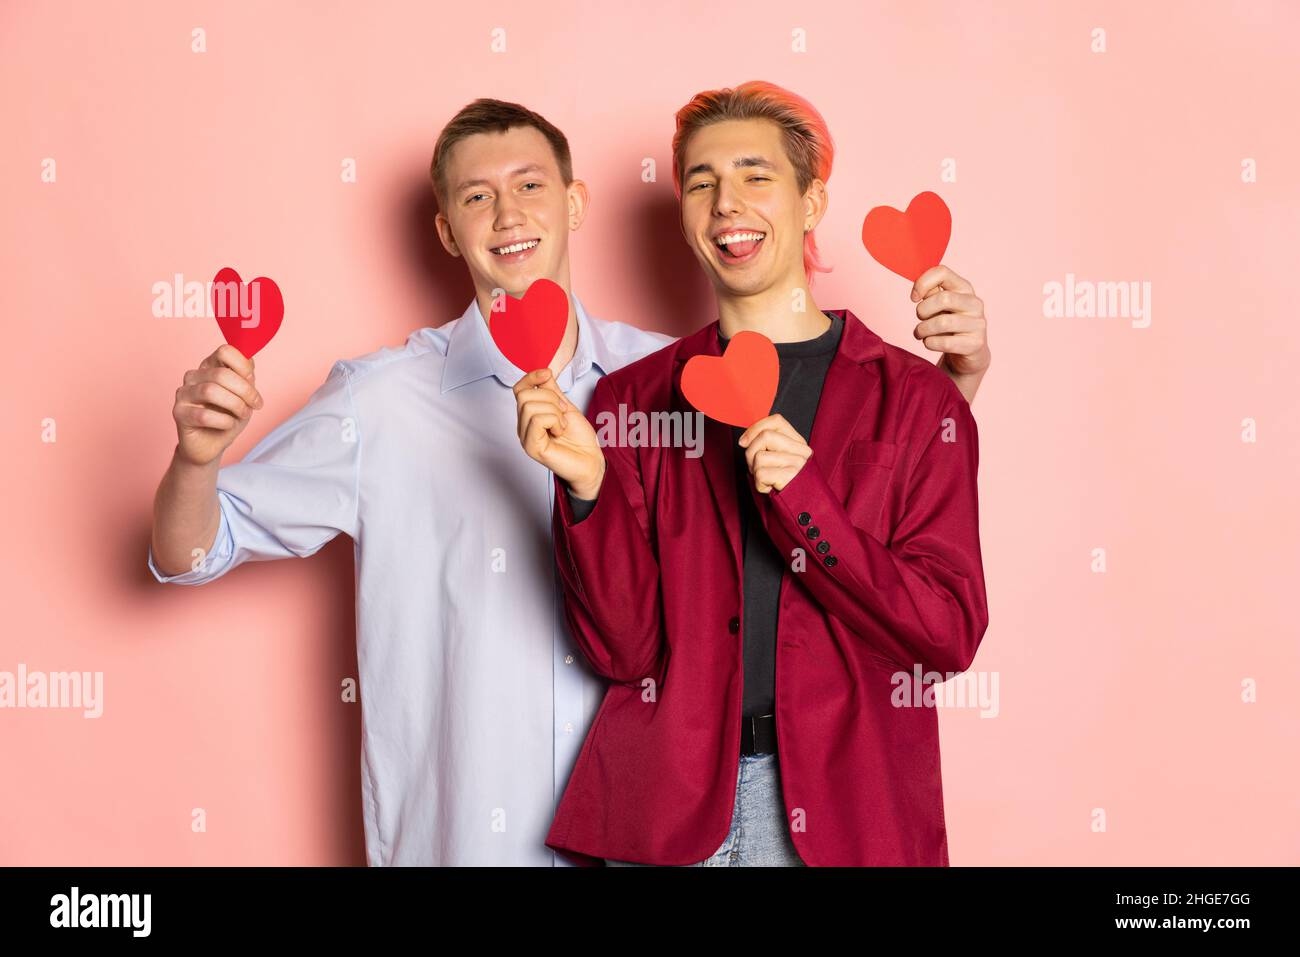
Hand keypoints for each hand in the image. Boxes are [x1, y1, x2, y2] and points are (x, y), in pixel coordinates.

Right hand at [172, 344, 263, 467]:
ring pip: (211, 391)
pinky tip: (228, 424)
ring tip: (243, 414)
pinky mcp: (178, 413)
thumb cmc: (228, 417)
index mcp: (209, 366)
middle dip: (245, 391)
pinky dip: (224, 421)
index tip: (252, 381)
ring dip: (235, 405)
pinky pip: (204, 415)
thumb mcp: (243, 395)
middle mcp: (193, 376)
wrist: (212, 444)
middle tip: (255, 404)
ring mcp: (183, 393)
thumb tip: (249, 362)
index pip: (225, 351)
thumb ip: (246, 377)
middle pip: (221, 374)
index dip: (243, 365)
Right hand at [513, 369, 605, 498]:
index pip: (519, 389)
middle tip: (563, 413)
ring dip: (554, 412)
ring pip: (530, 406)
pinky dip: (554, 421)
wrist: (591, 460)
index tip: (547, 374)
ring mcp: (525, 437)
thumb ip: (552, 391)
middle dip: (549, 398)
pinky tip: (559, 432)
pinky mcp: (531, 447)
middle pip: (524, 395)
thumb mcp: (565, 406)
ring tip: (562, 425)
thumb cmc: (579, 438)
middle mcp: (523, 426)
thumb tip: (543, 372)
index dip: (531, 377)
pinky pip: (537, 420)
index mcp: (529, 415)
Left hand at [738, 414, 811, 493]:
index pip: (776, 421)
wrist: (807, 510)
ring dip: (755, 472)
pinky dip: (759, 485)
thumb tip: (745, 439)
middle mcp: (801, 450)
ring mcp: (798, 463)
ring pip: (759, 456)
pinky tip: (770, 489)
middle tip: (756, 469)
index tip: (744, 442)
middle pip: (765, 436)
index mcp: (799, 444)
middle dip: (751, 454)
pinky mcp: (791, 476)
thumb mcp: (782, 462)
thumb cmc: (788, 487)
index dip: (755, 428)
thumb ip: (770, 447)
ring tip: (767, 480)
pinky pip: (761, 474)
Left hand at [911, 264, 989, 379]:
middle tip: (920, 319)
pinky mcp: (975, 344)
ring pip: (942, 323)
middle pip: (943, 298)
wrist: (969, 353)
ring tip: (920, 333)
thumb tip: (918, 289)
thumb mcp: (940, 306)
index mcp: (964, 288)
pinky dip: (930, 343)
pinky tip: (930, 343)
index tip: (914, 297)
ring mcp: (977, 324)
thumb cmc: (950, 325)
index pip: (942, 272)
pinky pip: (945, 342)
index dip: (922, 283)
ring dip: (923, 330)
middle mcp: (974, 303)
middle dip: (923, 310)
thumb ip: (930, 293)